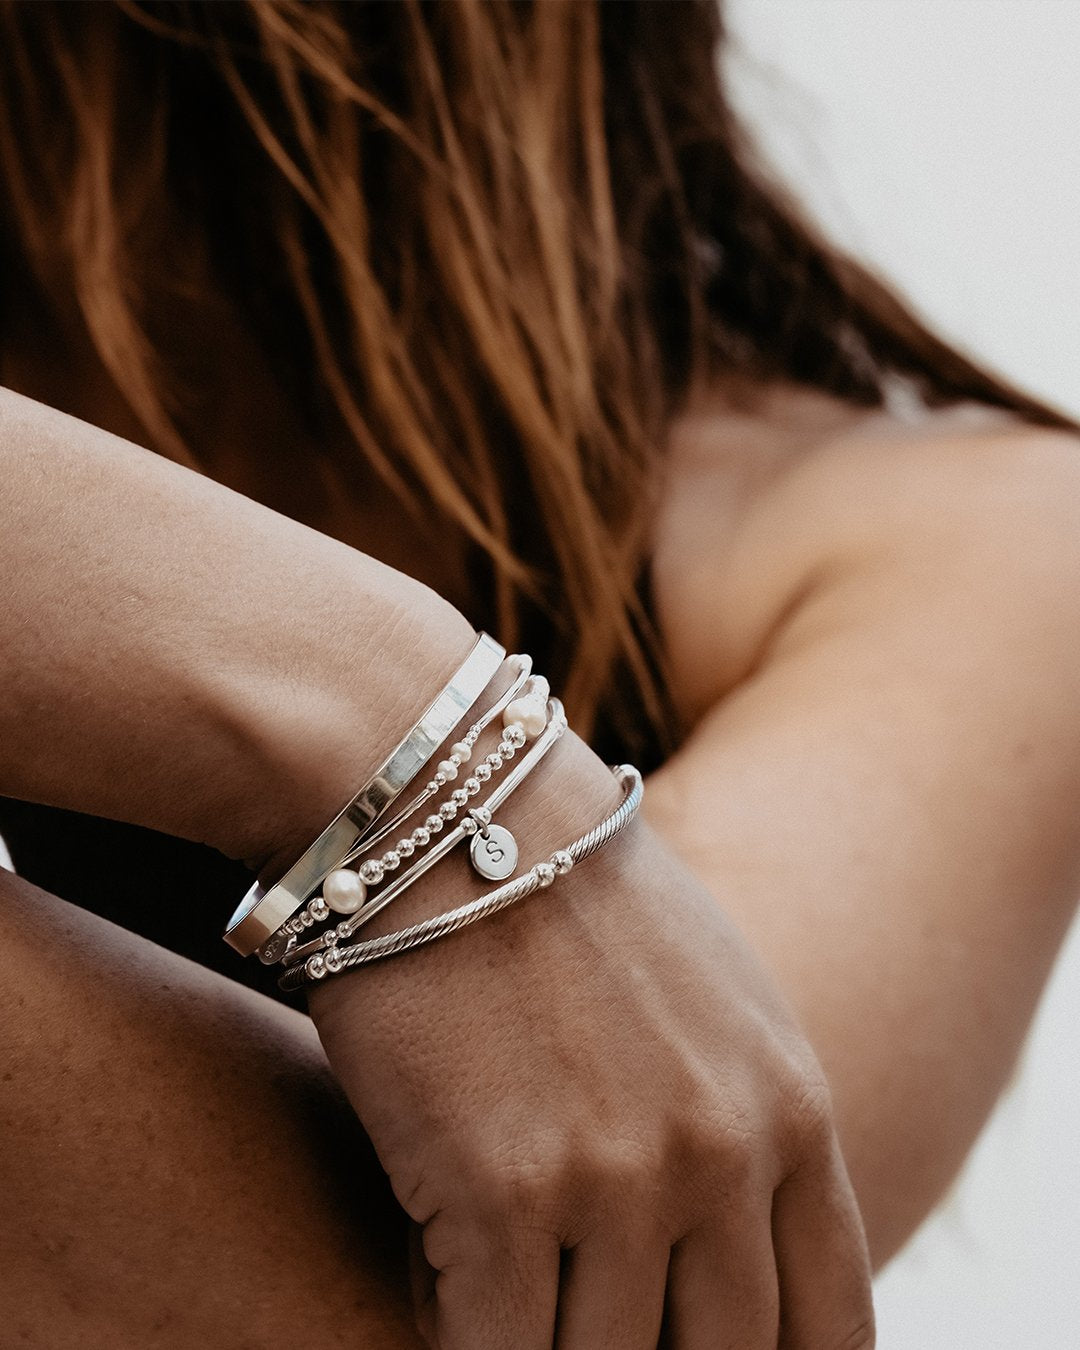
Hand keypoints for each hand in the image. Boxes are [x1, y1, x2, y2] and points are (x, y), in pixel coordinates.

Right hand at [308, 738, 873, 1349]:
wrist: (449, 809)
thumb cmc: (567, 893)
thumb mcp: (714, 994)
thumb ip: (752, 1120)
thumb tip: (743, 1242)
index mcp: (792, 1108)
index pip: (831, 1325)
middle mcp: (723, 1154)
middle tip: (583, 1318)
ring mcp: (615, 1176)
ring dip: (543, 1340)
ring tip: (500, 1264)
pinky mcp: (497, 1188)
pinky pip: (491, 1347)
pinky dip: (456, 1324)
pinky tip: (434, 1252)